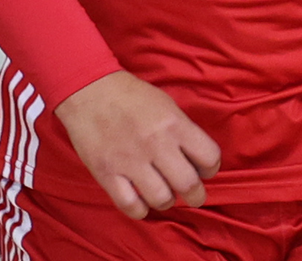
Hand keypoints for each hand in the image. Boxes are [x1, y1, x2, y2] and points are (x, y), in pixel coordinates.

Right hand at [54, 71, 221, 218]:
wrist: (90, 91)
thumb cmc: (132, 97)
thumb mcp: (167, 105)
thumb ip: (183, 131)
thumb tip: (196, 159)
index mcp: (175, 125)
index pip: (209, 157)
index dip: (210, 169)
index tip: (204, 171)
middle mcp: (157, 144)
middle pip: (188, 184)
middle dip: (196, 195)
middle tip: (192, 195)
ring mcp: (131, 161)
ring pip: (161, 198)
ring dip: (167, 201)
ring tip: (164, 195)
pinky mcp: (107, 173)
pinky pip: (130, 205)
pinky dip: (140, 210)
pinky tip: (141, 202)